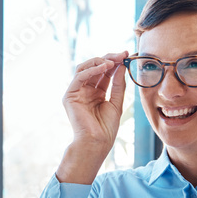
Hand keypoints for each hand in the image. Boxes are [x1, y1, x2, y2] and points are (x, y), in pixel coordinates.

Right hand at [56, 51, 127, 183]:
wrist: (97, 143)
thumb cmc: (106, 128)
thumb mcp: (117, 102)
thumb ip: (118, 84)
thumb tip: (122, 65)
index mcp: (97, 93)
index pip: (104, 72)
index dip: (115, 62)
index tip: (127, 55)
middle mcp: (85, 90)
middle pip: (95, 67)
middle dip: (109, 58)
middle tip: (122, 54)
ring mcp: (76, 92)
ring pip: (85, 68)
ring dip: (99, 61)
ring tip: (113, 60)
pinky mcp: (69, 96)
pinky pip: (79, 77)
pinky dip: (92, 69)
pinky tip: (104, 67)